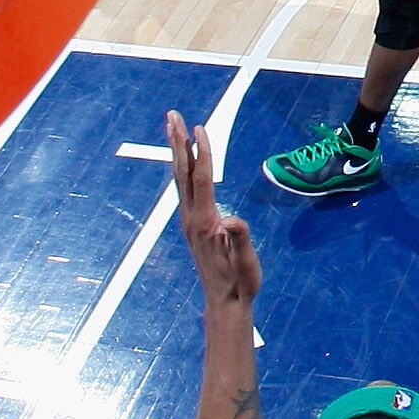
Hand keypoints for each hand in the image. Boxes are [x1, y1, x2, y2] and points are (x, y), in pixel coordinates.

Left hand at [168, 110, 259, 307]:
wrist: (224, 302)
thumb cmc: (240, 282)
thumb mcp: (246, 263)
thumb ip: (240, 241)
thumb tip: (232, 222)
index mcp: (205, 222)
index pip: (202, 179)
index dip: (202, 153)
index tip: (200, 128)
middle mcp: (191, 218)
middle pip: (183, 172)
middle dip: (178, 142)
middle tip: (172, 115)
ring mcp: (188, 221)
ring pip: (180, 178)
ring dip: (177, 151)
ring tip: (172, 127)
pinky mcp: (191, 224)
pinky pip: (184, 187)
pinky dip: (182, 167)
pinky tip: (183, 159)